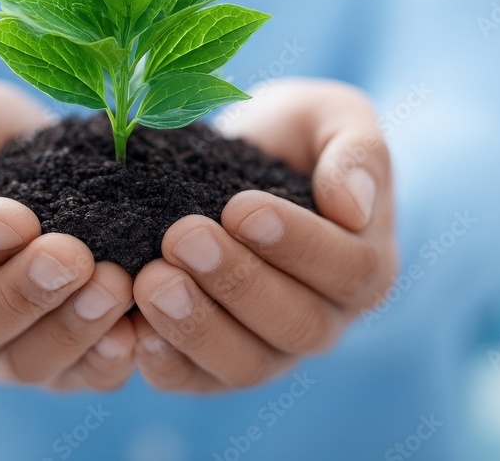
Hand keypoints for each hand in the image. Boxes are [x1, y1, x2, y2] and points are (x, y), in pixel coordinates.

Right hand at [0, 80, 135, 390]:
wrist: (59, 166)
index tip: (17, 218)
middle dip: (22, 294)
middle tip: (71, 256)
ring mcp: (7, 349)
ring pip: (25, 364)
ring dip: (71, 328)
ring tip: (114, 285)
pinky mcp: (66, 364)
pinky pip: (83, 379)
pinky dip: (109, 359)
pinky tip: (137, 330)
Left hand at [130, 79, 397, 391]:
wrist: (233, 162)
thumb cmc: (290, 136)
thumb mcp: (331, 119)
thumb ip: (358, 152)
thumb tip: (353, 207)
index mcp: (365, 262)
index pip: (348, 269)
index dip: (297, 243)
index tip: (241, 207)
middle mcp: (325, 317)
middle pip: (298, 325)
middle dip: (238, 282)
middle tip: (183, 237)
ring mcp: (271, 348)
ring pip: (247, 364)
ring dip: (198, 327)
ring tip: (152, 282)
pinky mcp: (215, 365)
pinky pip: (197, 381)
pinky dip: (167, 364)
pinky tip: (134, 332)